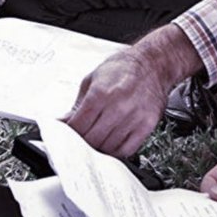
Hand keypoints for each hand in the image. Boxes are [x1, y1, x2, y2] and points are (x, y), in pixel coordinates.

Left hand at [63, 25, 201, 156]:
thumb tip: (63, 122)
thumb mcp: (92, 80)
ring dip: (99, 148)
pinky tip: (112, 144)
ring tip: (96, 140)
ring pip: (108, 148)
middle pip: (92, 140)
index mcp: (100, 93)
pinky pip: (127, 150)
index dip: (68, 134)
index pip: (77, 126)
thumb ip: (77, 104)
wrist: (153, 64)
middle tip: (80, 140)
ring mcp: (134, 118)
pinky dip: (116, 152)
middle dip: (82, 142)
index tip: (66, 135)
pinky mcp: (147, 125)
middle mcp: (118, 107)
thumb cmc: (122, 69)